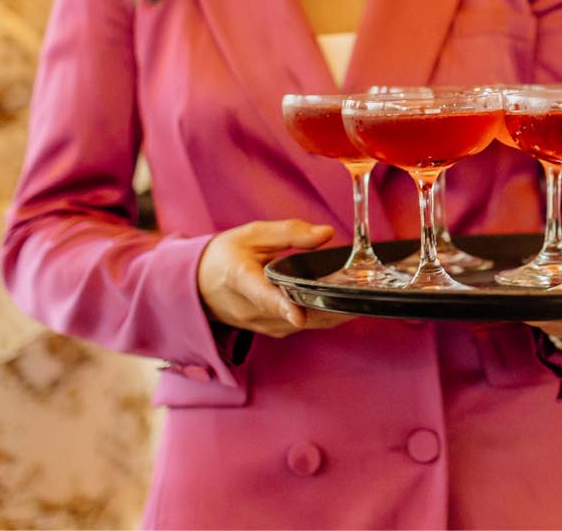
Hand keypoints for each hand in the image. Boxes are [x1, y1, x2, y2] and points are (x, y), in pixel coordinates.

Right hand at [198, 220, 354, 337]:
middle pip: (293, 314)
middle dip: (327, 307)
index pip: (262, 295)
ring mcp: (261, 324)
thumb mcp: (253, 234)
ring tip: (362, 299)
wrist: (198, 285)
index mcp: (240, 279)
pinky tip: (346, 305)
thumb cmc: (226, 255)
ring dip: (331, 314)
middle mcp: (250, 309)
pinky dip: (323, 316)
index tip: (299, 314)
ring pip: (303, 324)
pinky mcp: (272, 329)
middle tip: (360, 296)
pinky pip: (303, 326)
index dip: (282, 306)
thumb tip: (326, 233)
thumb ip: (290, 233)